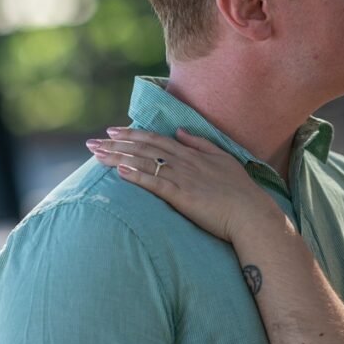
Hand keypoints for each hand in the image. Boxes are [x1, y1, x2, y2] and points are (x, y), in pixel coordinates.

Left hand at [85, 127, 282, 242]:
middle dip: (115, 143)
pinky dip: (135, 175)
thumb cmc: (240, 191)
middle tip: (92, 142)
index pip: (155, 139)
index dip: (132, 134)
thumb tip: (180, 132)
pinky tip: (118, 170)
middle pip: (143, 148)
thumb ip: (200, 143)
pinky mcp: (181, 196)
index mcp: (191, 153)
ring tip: (96, 154)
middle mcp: (184, 161)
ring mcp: (182, 178)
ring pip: (143, 162)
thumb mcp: (223, 159)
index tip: (112, 130)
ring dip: (117, 156)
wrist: (251, 213)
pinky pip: (154, 182)